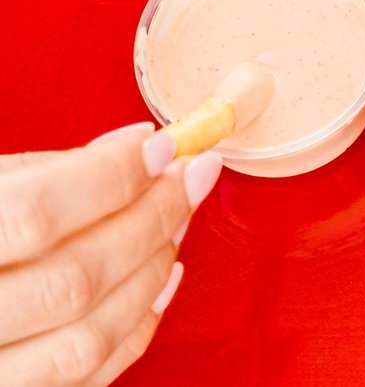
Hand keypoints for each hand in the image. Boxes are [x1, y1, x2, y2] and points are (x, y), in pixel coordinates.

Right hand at [0, 128, 216, 384]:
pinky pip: (81, 382)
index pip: (35, 214)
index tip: (160, 145)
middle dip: (150, 220)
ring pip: (86, 338)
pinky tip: (156, 284)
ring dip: (150, 277)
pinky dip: (133, 331)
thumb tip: (130, 153)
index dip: (110, 177)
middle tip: (188, 177)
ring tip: (174, 226)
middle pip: (74, 279)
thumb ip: (31, 176)